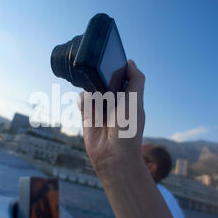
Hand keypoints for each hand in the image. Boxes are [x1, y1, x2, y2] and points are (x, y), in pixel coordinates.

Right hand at [79, 60, 145, 178]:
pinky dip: (84, 100)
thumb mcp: (136, 101)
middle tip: (106, 87)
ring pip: (91, 87)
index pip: (122, 76)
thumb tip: (130, 62)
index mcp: (129, 97)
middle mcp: (114, 101)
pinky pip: (82, 99)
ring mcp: (99, 108)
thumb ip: (136, 80)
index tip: (113, 65)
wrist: (113, 155)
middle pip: (104, 79)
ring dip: (93, 91)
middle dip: (102, 79)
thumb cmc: (129, 130)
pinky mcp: (87, 114)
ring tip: (101, 104)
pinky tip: (91, 109)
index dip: (117, 69)